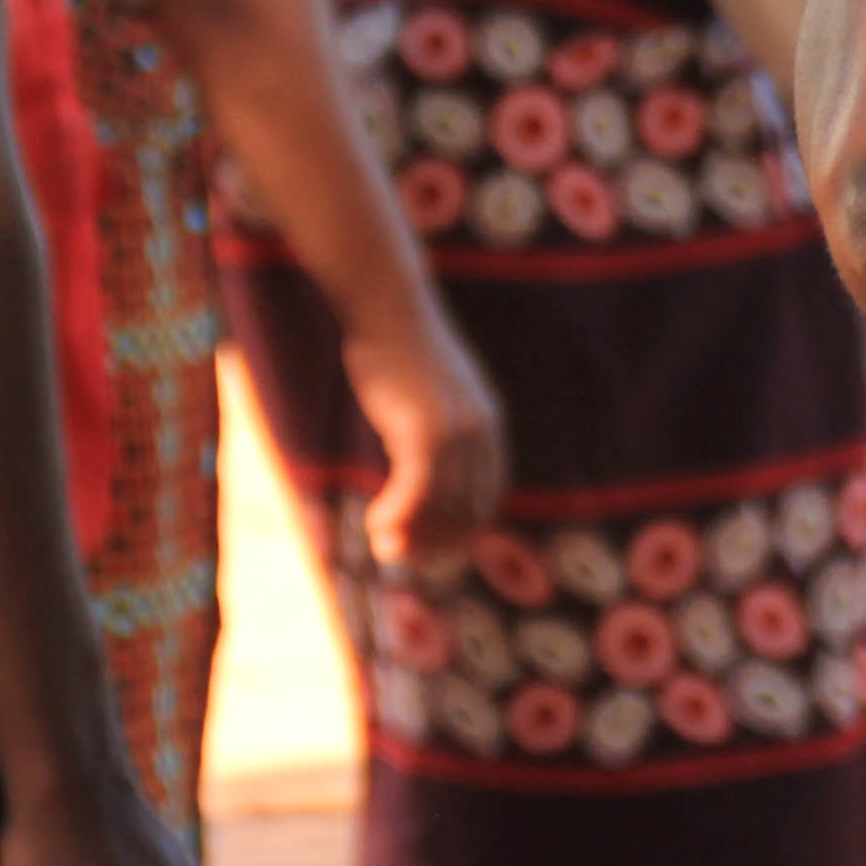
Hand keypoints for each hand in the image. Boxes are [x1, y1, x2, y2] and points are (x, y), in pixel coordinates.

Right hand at [345, 322, 507, 573]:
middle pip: (468, 510)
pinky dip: (397, 516)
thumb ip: (436, 432)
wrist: (389, 310)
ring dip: (411, 535)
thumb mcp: (429, 397)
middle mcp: (481, 432)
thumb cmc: (398, 353)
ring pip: (441, 506)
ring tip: (383, 545)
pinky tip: (376, 524)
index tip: (427, 547)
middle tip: (399, 555)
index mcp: (489, 427)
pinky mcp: (425, 430)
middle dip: (435, 542)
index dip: (459, 531)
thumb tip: (422, 469)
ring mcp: (456, 432)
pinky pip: (417, 491)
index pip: (487, 498)